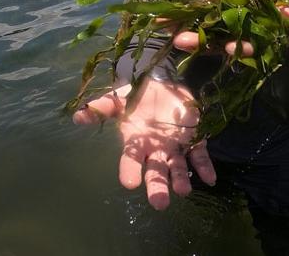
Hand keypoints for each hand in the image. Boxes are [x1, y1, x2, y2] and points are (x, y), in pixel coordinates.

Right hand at [73, 78, 216, 209]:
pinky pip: (200, 156)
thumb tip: (78, 116)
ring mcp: (175, 147)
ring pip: (178, 168)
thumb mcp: (119, 98)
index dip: (129, 171)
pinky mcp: (194, 140)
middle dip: (158, 187)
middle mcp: (156, 150)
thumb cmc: (138, 95)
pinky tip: (210, 179)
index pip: (131, 160)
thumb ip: (102, 106)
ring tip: (183, 192)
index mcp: (136, 143)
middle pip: (156, 172)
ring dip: (181, 180)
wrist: (163, 83)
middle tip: (160, 204)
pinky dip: (205, 167)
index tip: (128, 183)